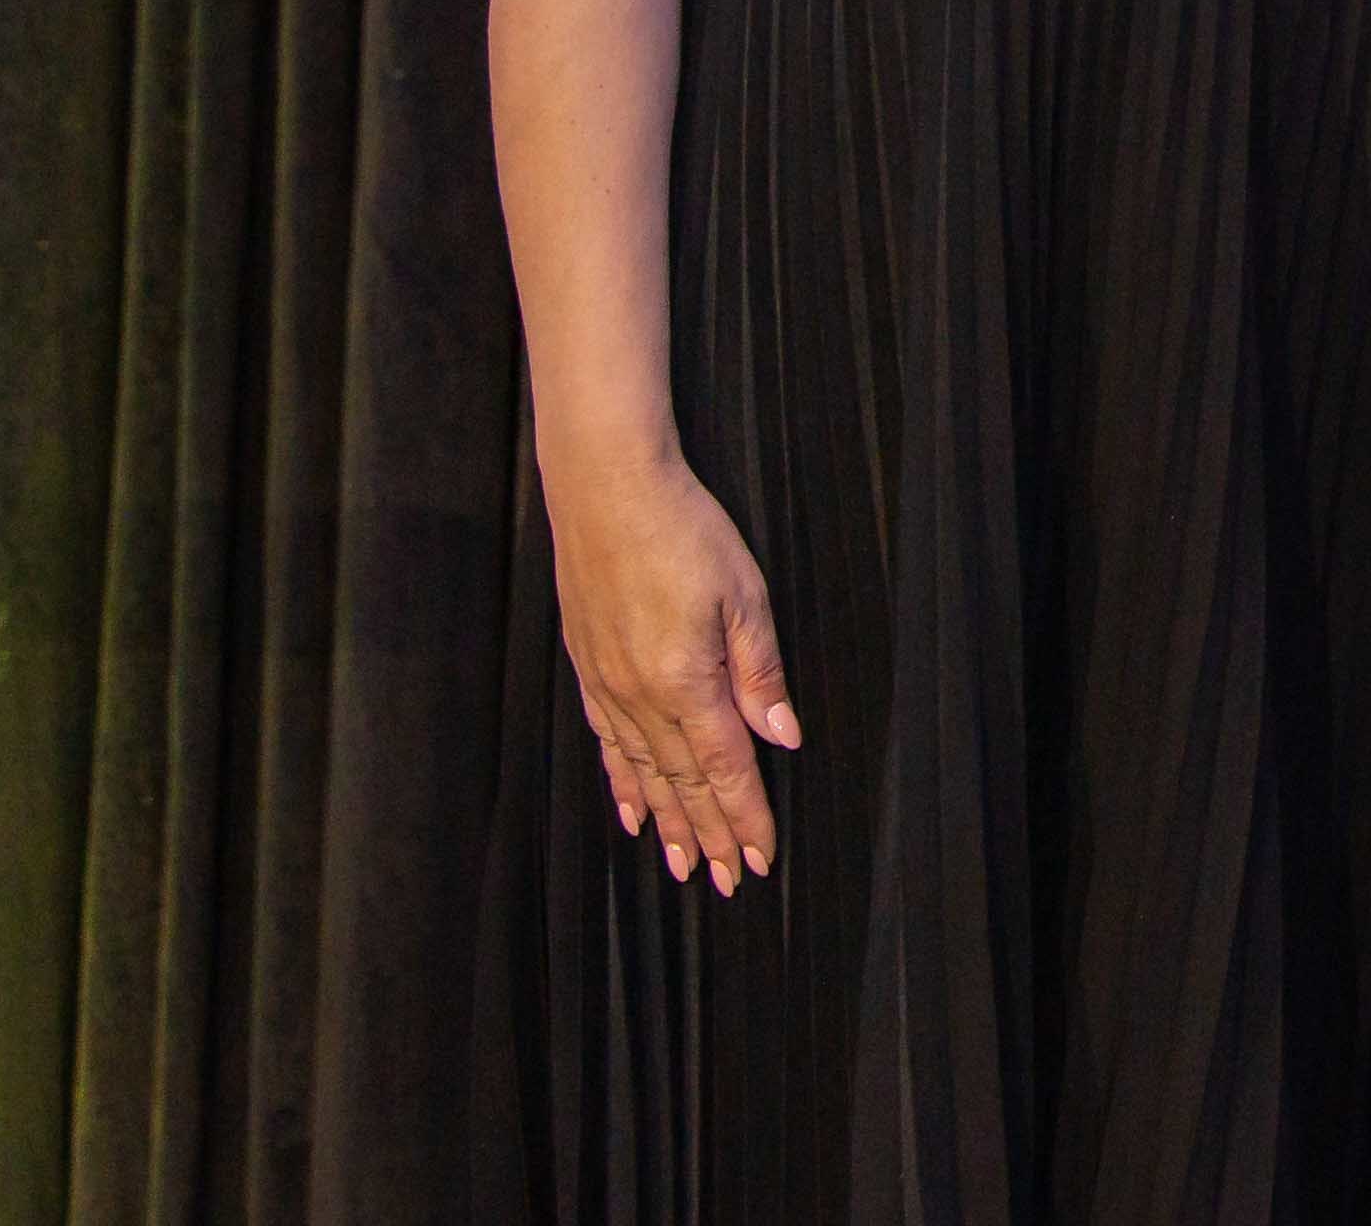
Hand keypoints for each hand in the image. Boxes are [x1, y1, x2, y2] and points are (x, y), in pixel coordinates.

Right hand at [545, 451, 799, 893]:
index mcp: (687, 683)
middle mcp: (640, 697)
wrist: (606, 489)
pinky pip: (607, 743)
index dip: (745, 817)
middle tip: (725, 882)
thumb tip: (783, 737)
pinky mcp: (588, 667)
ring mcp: (608, 685)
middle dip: (707, 835)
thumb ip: (761, 672)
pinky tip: (629, 808)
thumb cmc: (683, 531)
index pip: (724, 769)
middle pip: (681, 783)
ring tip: (680, 865)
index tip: (759, 859)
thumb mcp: (744, 595)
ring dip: (665, 821)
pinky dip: (621, 782)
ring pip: (641, 772)